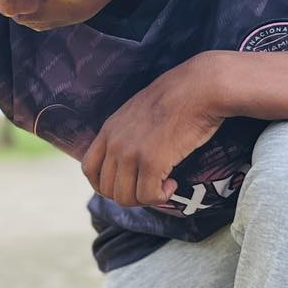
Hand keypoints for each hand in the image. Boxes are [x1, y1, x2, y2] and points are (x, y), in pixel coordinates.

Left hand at [81, 56, 229, 208]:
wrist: (199, 89)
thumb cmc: (177, 99)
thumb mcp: (138, 112)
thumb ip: (126, 133)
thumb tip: (129, 161)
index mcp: (109, 130)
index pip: (89, 169)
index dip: (103, 185)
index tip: (125, 186)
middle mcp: (115, 143)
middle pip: (107, 189)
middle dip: (129, 195)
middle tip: (151, 187)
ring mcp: (131, 153)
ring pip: (125, 198)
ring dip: (146, 198)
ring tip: (164, 185)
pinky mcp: (152, 162)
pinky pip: (148, 196)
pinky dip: (161, 198)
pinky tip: (173, 184)